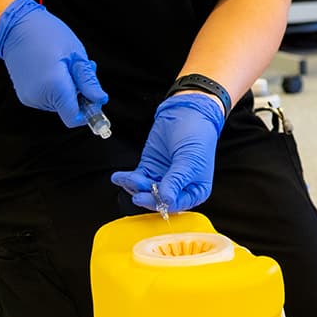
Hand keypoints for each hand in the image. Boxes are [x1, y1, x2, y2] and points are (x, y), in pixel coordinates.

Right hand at [0, 0, 107, 128]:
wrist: (16, 26)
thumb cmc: (47, 34)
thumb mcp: (76, 55)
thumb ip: (88, 82)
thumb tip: (100, 100)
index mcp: (53, 87)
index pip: (74, 118)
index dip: (88, 112)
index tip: (94, 99)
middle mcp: (38, 97)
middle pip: (68, 109)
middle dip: (78, 94)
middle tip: (78, 69)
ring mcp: (29, 97)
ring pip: (58, 104)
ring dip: (67, 90)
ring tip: (63, 65)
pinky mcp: (24, 94)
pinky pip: (47, 98)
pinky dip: (54, 88)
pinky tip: (52, 69)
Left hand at [111, 92, 224, 212]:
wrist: (187, 112)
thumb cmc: (197, 136)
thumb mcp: (189, 161)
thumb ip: (176, 181)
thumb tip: (166, 200)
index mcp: (195, 191)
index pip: (176, 204)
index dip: (161, 204)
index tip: (146, 198)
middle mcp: (179, 187)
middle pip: (158, 200)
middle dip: (146, 196)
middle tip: (136, 193)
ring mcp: (163, 178)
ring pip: (145, 190)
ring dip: (135, 186)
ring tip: (127, 178)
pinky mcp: (150, 168)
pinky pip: (137, 179)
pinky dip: (127, 179)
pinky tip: (119, 177)